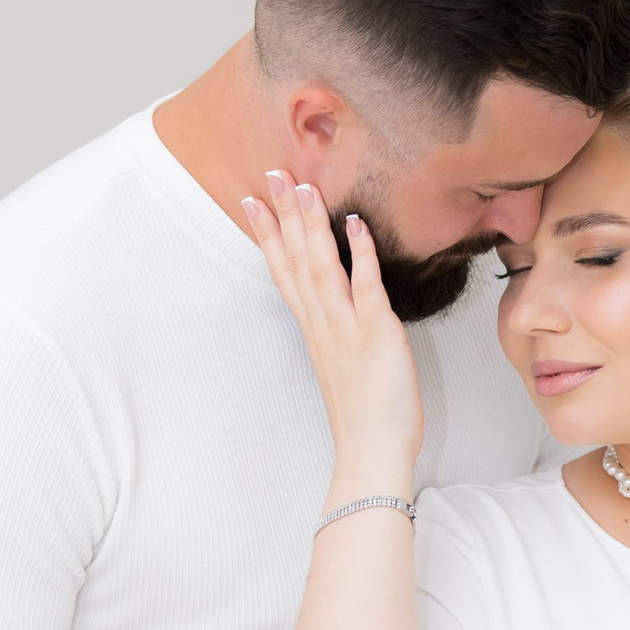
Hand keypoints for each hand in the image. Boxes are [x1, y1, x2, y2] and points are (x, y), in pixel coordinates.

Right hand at [243, 171, 422, 480]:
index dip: (269, 236)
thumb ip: (339, 340)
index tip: (253, 203)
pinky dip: (360, 253)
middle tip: (270, 173)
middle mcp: (324, 325)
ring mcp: (346, 328)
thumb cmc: (365, 421)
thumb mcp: (344, 372)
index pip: (285, 274)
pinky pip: (365, 286)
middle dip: (283, 215)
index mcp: (315, 333)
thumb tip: (341, 320)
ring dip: (311, 225)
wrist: (371, 455)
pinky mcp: (376, 334)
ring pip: (321, 266)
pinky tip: (354, 223)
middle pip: (296, 261)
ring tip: (303, 186)